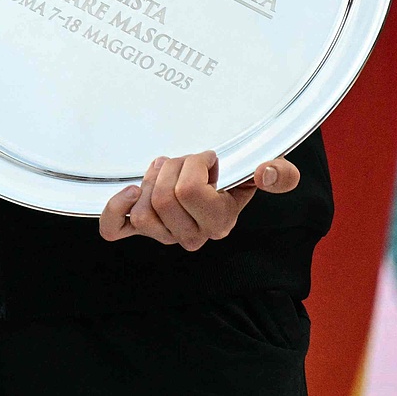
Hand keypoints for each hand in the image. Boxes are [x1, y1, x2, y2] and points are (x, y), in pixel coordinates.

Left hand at [99, 151, 299, 250]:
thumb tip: (267, 173)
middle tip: (183, 161)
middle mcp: (192, 235)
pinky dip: (116, 209)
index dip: (193, 166)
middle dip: (171, 168)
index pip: (191, 192)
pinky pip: (116, 229)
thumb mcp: (266, 172)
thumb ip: (281, 174)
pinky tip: (130, 191)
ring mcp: (164, 234)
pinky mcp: (139, 227)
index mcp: (220, 222)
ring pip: (143, 211)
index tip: (206, 160)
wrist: (216, 184)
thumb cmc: (235, 178)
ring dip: (150, 181)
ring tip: (165, 170)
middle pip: (164, 198)